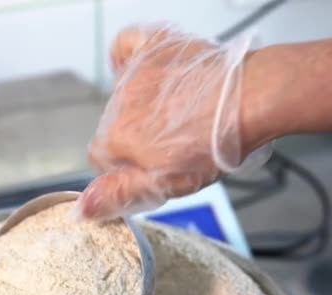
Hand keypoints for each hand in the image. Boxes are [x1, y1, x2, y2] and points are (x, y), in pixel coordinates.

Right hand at [75, 25, 254, 220]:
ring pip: (122, 95)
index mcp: (116, 139)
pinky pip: (126, 47)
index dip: (123, 169)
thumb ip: (119, 194)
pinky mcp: (155, 49)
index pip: (100, 160)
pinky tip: (140, 71)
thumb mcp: (165, 184)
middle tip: (171, 145)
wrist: (250, 99)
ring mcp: (135, 73)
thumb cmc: (214, 145)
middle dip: (135, 140)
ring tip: (175, 115)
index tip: (148, 170)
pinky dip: (126, 58)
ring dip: (140, 107)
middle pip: (113, 128)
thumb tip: (81, 208)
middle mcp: (118, 104)